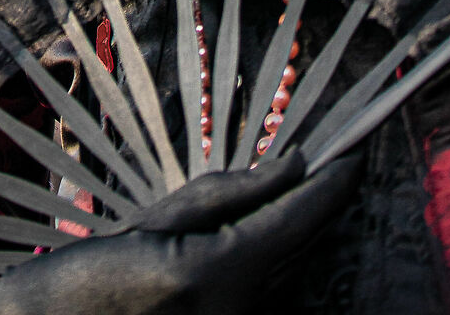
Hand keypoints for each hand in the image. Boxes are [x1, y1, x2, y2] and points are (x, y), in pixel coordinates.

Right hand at [0, 147, 362, 314]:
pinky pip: (272, 293)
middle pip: (304, 245)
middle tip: (340, 155)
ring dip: (305, 227)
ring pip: (293, 271)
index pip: (298, 217)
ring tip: (310, 184)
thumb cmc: (94, 275)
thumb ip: (230, 192)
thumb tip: (292, 162)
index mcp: (220, 270)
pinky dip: (282, 258)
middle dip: (325, 200)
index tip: (354, 150)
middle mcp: (241, 310)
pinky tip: (275, 230)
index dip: (333, 182)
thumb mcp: (159, 219)